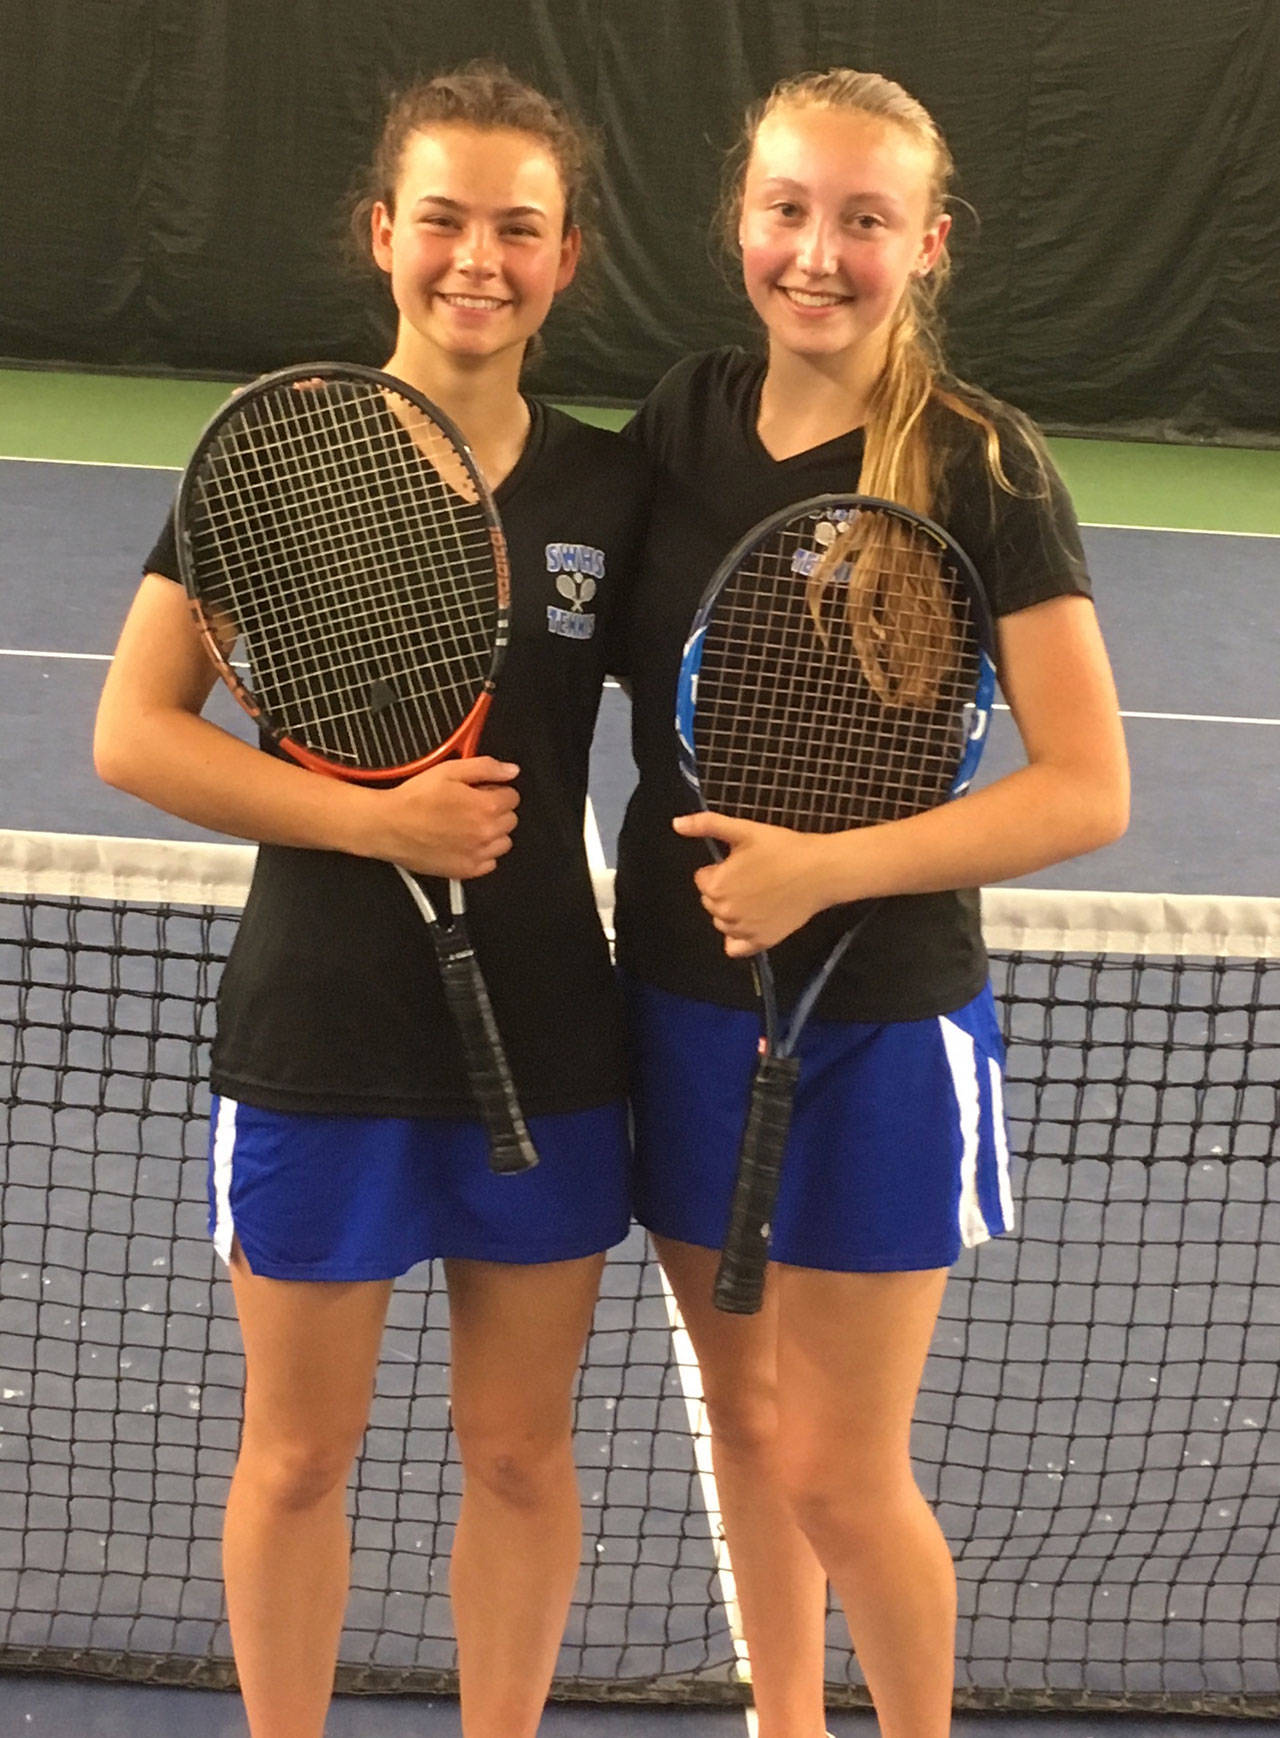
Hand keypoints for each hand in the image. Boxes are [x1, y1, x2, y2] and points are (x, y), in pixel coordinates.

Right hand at [366, 757, 519, 877]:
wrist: (388, 826)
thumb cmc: (415, 798)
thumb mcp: (449, 770)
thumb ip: (486, 768)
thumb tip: (512, 770)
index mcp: (487, 807)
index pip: (512, 797)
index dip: (495, 790)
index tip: (481, 790)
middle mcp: (487, 833)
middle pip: (510, 820)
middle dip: (495, 810)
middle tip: (470, 806)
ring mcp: (478, 855)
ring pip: (503, 842)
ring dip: (492, 832)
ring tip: (468, 825)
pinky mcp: (466, 871)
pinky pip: (490, 863)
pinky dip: (482, 853)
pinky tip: (464, 843)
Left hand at [672, 810, 828, 955]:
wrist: (821, 871)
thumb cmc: (782, 848)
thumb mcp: (744, 830)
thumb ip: (707, 825)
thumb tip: (676, 823)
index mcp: (716, 885)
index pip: (702, 879)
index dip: (720, 869)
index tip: (742, 863)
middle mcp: (725, 912)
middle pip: (711, 902)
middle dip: (725, 889)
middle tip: (753, 876)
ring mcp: (743, 930)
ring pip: (722, 923)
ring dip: (732, 911)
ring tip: (758, 894)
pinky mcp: (761, 942)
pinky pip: (735, 947)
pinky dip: (738, 939)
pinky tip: (752, 922)